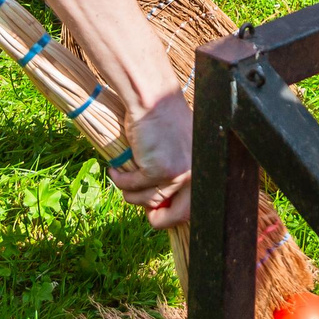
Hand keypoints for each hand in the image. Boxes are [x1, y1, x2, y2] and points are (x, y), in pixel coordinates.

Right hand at [110, 88, 193, 228]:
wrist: (153, 99)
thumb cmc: (165, 119)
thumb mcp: (182, 148)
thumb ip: (180, 172)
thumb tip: (165, 202)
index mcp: (202, 169)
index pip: (194, 207)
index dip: (175, 216)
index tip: (160, 215)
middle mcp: (193, 175)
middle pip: (177, 214)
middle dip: (158, 220)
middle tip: (147, 215)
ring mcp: (175, 174)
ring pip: (148, 199)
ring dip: (131, 193)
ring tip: (123, 178)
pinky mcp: (155, 170)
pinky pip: (132, 186)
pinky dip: (120, 180)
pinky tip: (115, 170)